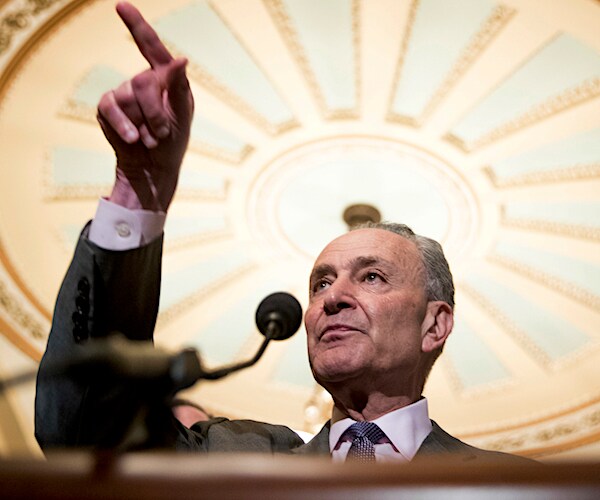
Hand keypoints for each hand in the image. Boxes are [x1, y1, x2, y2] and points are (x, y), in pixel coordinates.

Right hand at [97, 2, 193, 211]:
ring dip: (143, 124)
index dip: (136, 25)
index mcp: (165, 79)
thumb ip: (179, 88)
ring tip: (150, 138)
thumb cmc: (173, 141)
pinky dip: (124, 126)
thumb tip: (181, 59)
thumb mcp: (183, 116)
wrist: (153, 168)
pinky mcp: (107, 108)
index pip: (150, 47)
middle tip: (162, 133)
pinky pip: (110, 108)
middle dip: (154, 112)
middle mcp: (143, 81)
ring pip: (127, 97)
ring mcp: (122, 93)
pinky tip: (133, 139)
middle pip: (142, 81)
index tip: (121, 6)